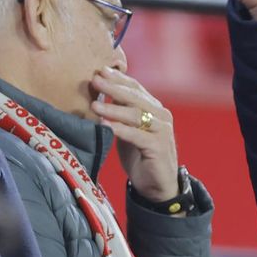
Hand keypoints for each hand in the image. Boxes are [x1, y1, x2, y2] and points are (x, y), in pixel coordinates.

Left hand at [90, 68, 180, 202]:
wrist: (157, 186)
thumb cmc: (140, 156)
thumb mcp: (129, 130)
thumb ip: (120, 113)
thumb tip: (99, 94)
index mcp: (154, 109)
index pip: (135, 88)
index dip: (118, 78)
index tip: (100, 70)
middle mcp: (161, 116)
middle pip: (135, 97)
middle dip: (114, 87)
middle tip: (95, 80)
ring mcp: (162, 131)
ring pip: (136, 115)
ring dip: (113, 108)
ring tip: (94, 105)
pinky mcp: (158, 147)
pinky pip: (137, 135)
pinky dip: (120, 129)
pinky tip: (105, 124)